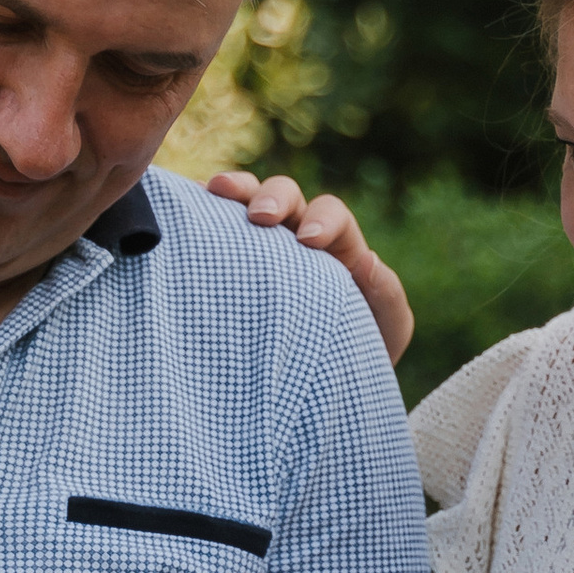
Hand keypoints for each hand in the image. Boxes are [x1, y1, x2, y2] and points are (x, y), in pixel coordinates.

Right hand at [205, 171, 414, 365]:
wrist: (325, 382)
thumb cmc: (361, 350)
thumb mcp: (388, 329)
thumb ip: (386, 295)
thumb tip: (368, 262)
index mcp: (338, 246)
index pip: (331, 214)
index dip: (322, 219)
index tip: (309, 241)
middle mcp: (296, 235)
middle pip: (285, 195)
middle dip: (272, 197)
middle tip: (259, 217)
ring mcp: (258, 246)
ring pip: (244, 201)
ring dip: (232, 190)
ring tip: (213, 191)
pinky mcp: (227, 261)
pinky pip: (212, 226)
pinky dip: (200, 212)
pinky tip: (185, 212)